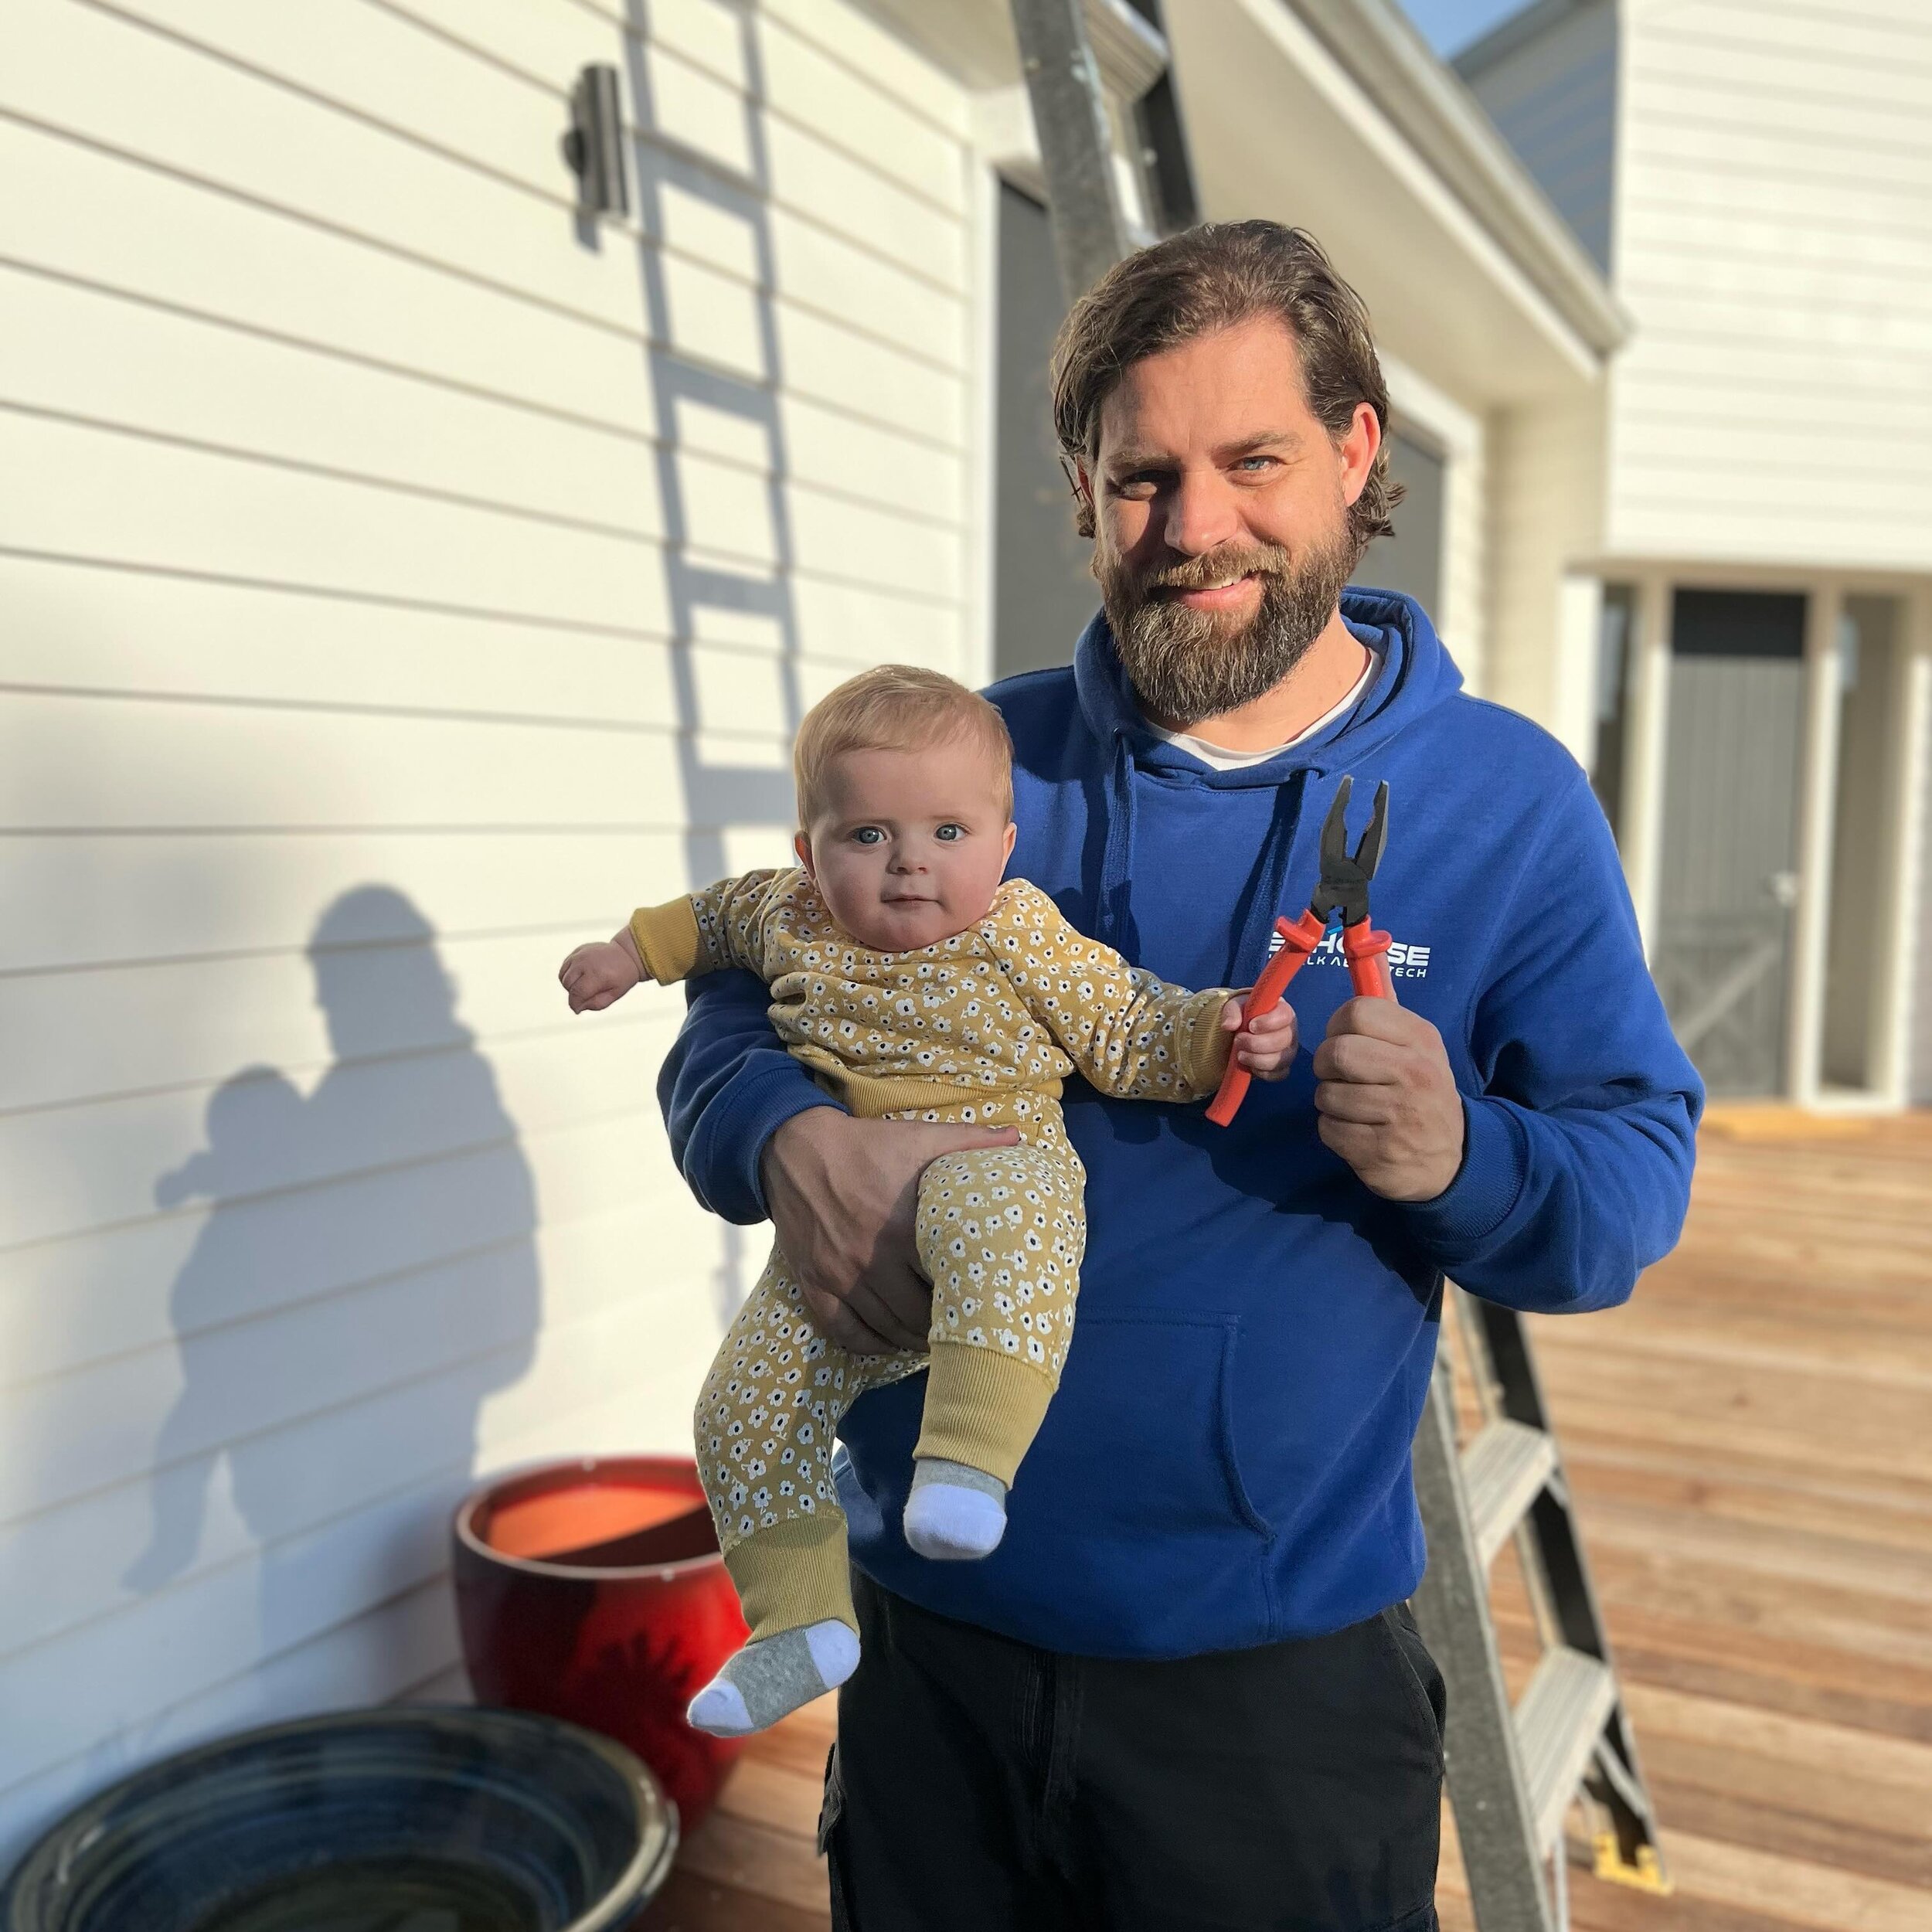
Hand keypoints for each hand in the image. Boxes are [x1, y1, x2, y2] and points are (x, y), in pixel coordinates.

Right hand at [559, 937, 639, 1011]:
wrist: (627, 954)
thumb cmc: (622, 976)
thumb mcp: (614, 994)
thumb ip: (596, 1004)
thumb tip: (577, 1008)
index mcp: (597, 974)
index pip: (577, 993)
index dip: (575, 1004)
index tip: (577, 1009)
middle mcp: (585, 962)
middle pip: (567, 984)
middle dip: (573, 994)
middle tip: (586, 995)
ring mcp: (580, 954)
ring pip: (563, 975)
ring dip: (569, 984)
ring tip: (584, 985)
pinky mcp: (577, 950)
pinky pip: (565, 966)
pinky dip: (568, 974)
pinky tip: (581, 975)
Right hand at [761, 1108, 1020, 1355]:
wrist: (795, 1148)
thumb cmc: (866, 1145)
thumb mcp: (919, 1137)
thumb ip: (969, 1141)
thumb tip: (1018, 1140)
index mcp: (903, 1229)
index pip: (945, 1281)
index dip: (968, 1296)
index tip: (985, 1302)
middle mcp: (871, 1260)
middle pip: (917, 1316)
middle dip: (943, 1327)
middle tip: (962, 1328)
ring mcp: (839, 1276)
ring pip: (883, 1329)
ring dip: (910, 1341)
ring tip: (934, 1342)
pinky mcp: (813, 1282)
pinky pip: (841, 1330)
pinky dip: (866, 1344)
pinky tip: (885, 1343)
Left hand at [1220, 991, 1297, 1079]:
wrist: (1236, 1035)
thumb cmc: (1241, 1016)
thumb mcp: (1233, 1007)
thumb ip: (1232, 1012)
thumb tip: (1229, 1025)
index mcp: (1281, 1011)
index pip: (1285, 1015)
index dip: (1269, 1022)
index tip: (1251, 1026)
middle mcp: (1289, 1031)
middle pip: (1284, 1039)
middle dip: (1257, 1043)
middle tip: (1238, 1041)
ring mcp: (1288, 1051)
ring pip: (1281, 1059)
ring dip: (1257, 1059)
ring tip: (1239, 1055)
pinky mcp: (1282, 1068)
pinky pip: (1278, 1074)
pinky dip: (1261, 1072)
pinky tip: (1249, 1066)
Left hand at [1311, 998, 1464, 1201]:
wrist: (1449, 1160)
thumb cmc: (1420, 1091)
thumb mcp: (1416, 1045)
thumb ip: (1387, 1002)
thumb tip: (1371, 945)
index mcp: (1421, 1040)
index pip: (1357, 1012)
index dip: (1338, 1026)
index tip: (1345, 1040)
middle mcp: (1415, 1074)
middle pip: (1335, 1052)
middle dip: (1326, 1066)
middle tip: (1340, 1076)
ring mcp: (1400, 1115)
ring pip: (1326, 1095)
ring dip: (1330, 1102)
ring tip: (1355, 1107)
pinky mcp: (1380, 1151)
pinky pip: (1328, 1129)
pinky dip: (1334, 1131)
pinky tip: (1358, 1132)